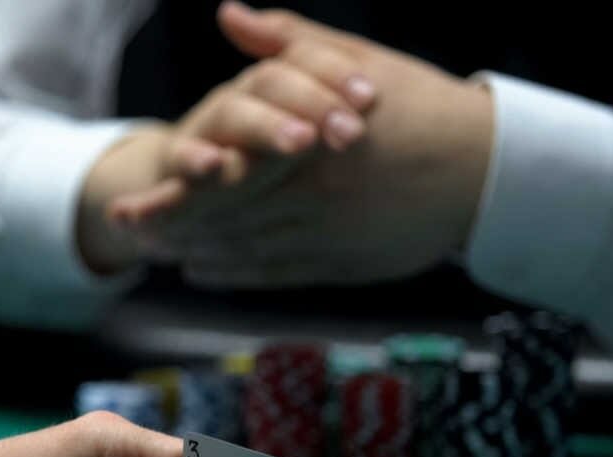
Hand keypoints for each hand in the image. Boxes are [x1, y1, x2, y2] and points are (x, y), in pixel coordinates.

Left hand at [116, 1, 495, 287]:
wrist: (484, 172)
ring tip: (155, 249)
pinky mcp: (340, 263)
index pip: (221, 176)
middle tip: (128, 228)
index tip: (130, 200)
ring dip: (195, 252)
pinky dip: (234, 275)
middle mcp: (306, 199)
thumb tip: (230, 14)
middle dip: (169, 227)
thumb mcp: (357, 60)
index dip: (171, 191)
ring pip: (244, 251)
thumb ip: (289, 42)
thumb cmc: (422, 109)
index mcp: (305, 146)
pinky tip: (203, 270)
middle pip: (222, 219)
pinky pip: (274, 274)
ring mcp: (323, 237)